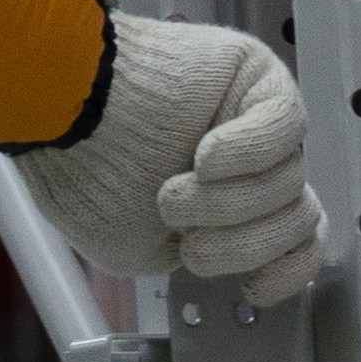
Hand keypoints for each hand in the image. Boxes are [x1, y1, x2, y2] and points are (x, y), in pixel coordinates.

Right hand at [5, 12, 322, 309]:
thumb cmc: (86, 175)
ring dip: (226, 202)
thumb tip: (245, 255)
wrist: (64, 116)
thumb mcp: (140, 248)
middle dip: (242, 244)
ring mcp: (252, 118)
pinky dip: (246, 151)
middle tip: (189, 237)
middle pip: (296, 218)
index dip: (284, 272)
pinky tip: (204, 157)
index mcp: (227, 203)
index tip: (252, 288)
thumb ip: (202, 252)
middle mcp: (247, 164)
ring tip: (172, 193)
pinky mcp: (253, 73)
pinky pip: (286, 123)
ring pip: (289, 178)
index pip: (295, 244)